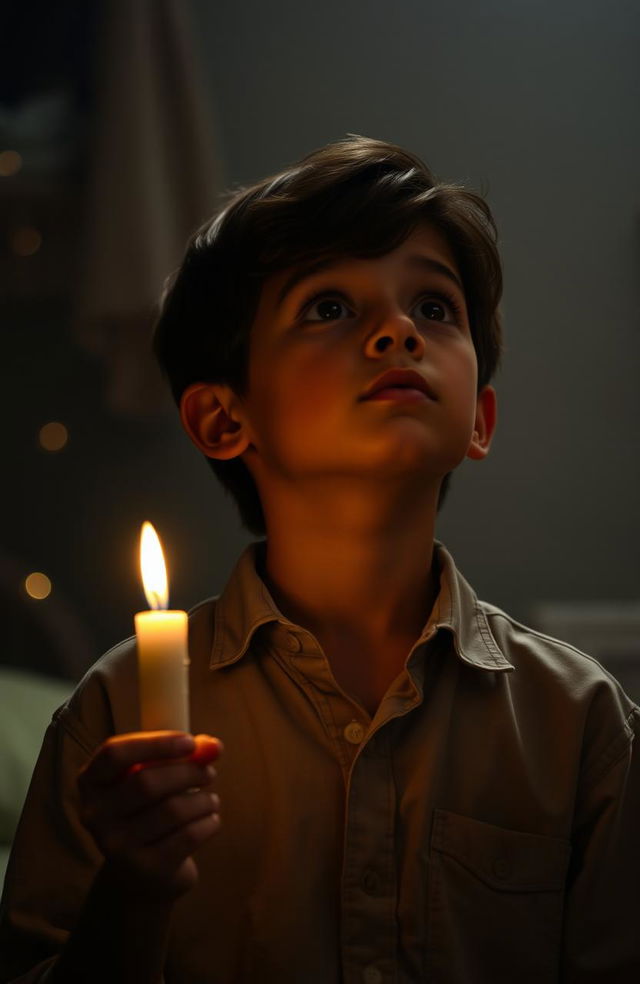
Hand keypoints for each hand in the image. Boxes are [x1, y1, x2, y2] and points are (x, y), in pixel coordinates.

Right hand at [77, 731, 222, 901]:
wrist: (141, 874)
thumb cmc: (149, 810)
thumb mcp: (156, 777)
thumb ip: (184, 755)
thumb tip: (214, 746)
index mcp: (91, 781)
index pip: (115, 753)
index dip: (156, 743)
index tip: (189, 742)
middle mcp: (95, 814)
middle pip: (146, 781)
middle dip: (188, 772)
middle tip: (209, 773)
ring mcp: (116, 846)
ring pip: (173, 810)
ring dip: (204, 800)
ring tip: (210, 801)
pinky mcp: (144, 869)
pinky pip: (188, 836)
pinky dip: (208, 823)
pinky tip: (210, 820)